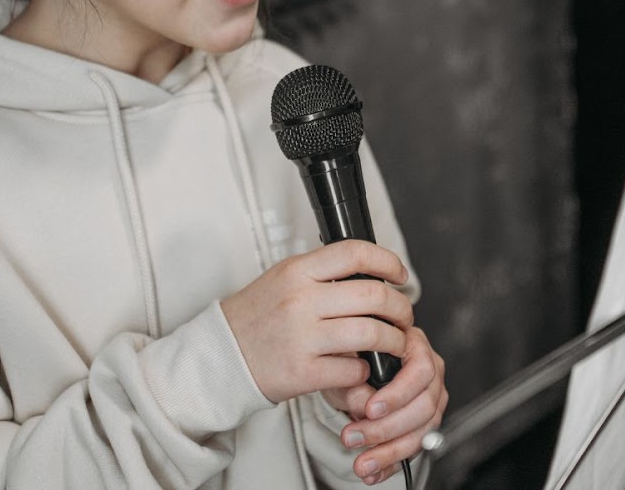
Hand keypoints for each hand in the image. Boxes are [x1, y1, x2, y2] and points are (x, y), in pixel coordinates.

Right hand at [221, 240, 413, 404]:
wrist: (220, 356)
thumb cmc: (257, 318)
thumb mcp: (284, 280)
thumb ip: (322, 274)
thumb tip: (372, 274)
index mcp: (297, 271)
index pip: (355, 253)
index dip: (388, 261)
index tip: (401, 275)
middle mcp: (300, 300)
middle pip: (374, 295)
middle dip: (401, 308)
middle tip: (404, 317)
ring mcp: (302, 337)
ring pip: (371, 334)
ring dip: (393, 341)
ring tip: (393, 343)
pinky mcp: (303, 372)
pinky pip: (353, 369)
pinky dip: (364, 370)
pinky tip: (358, 367)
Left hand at [328, 326, 446, 484]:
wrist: (349, 371)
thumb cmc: (350, 358)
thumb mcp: (343, 363)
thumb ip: (354, 382)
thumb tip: (363, 406)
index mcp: (414, 346)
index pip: (420, 371)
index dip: (397, 394)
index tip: (369, 410)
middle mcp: (430, 372)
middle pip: (424, 406)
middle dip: (387, 428)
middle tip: (353, 438)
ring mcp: (431, 399)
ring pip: (422, 432)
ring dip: (389, 452)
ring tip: (361, 464)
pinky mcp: (424, 424)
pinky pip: (415, 449)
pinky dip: (392, 464)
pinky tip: (374, 472)